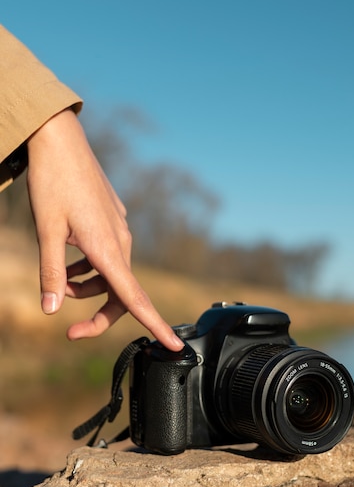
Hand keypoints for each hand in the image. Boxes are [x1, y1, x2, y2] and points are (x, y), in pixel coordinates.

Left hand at [26, 109, 182, 349]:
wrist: (60, 140)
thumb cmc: (52, 182)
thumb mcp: (45, 230)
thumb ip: (51, 272)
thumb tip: (51, 310)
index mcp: (108, 247)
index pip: (135, 298)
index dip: (156, 325)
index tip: (175, 346)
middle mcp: (120, 241)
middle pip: (121, 294)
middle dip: (99, 316)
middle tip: (70, 331)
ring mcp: (118, 229)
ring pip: (111, 275)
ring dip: (87, 287)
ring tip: (58, 281)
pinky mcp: (111, 220)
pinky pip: (106, 256)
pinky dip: (88, 267)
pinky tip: (67, 257)